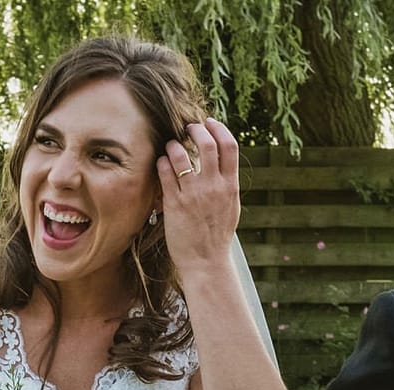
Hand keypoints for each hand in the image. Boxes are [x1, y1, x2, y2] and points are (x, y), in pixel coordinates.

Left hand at [157, 118, 240, 274]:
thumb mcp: (231, 206)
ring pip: (182, 155)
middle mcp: (213, 187)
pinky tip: (162, 163)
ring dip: (174, 145)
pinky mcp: (174, 204)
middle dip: (196, 129)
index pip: (230, 146)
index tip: (210, 123)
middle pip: (207, 143)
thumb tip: (225, 163)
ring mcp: (194, 195)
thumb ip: (228, 183)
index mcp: (231, 186)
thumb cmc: (217, 235)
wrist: (206, 262)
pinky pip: (165, 174)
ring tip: (171, 146)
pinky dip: (163, 163)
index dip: (219, 128)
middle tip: (188, 128)